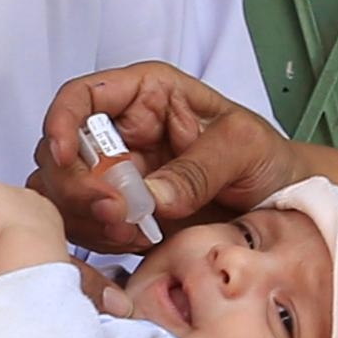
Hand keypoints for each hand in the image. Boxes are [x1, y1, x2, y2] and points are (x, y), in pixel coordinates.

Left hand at [0, 180, 68, 281]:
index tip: (12, 227)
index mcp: (49, 217)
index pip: (33, 212)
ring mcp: (8, 194)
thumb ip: (35, 268)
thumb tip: (30, 287)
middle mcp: (30, 200)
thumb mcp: (43, 265)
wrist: (32, 251)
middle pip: (13, 198)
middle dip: (1, 204)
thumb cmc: (40, 262)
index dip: (21, 219)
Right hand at [28, 60, 300, 251]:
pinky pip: (85, 228)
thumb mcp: (243, 148)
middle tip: (115, 211)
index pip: (82, 97)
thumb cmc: (264, 159)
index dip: (61, 122)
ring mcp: (116, 178)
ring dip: (87, 218)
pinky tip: (135, 241)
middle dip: (77, 186)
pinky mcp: (120, 217)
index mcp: (145, 97)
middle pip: (59, 154)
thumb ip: (198, 169)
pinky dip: (100, 239)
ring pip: (63, 195)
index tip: (63, 154)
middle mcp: (121, 135)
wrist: (279, 205)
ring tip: (133, 231)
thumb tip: (151, 198)